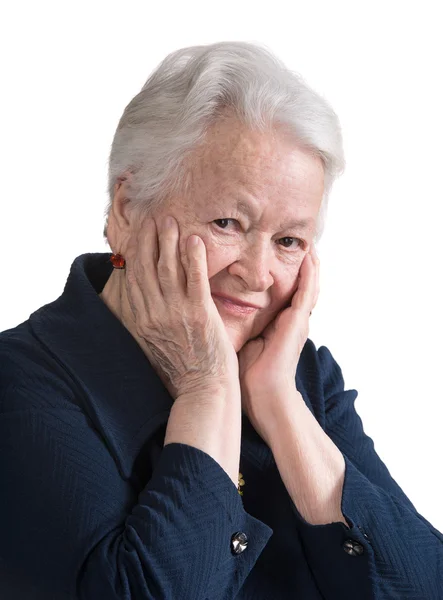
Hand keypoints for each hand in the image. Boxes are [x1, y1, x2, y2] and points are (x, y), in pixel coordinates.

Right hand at [124, 214, 238, 398]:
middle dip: (148, 239)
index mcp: (143, 321)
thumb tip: (148, 302)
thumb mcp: (156, 344)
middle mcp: (154, 315)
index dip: (136, 253)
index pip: (134, 279)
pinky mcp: (198, 315)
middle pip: (146, 268)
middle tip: (153, 217)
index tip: (139, 233)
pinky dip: (193, 258)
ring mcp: (175, 314)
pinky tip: (194, 239)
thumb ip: (151, 320)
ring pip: (167, 269)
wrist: (203, 390)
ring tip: (170, 219)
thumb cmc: (184, 370)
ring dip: (168, 241)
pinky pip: (194, 280)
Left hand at [238, 244, 319, 443]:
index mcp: (277, 323)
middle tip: (296, 240)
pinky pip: (308, 291)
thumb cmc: (248, 373)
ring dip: (309, 262)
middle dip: (299, 263)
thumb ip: (234, 324)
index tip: (275, 252)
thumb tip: (212, 310)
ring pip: (308, 283)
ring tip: (307, 241)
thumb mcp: (241, 339)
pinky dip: (310, 273)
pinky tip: (310, 256)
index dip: (282, 272)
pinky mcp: (299, 321)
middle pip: (298, 283)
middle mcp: (291, 318)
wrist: (263, 394)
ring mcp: (297, 319)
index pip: (282, 291)